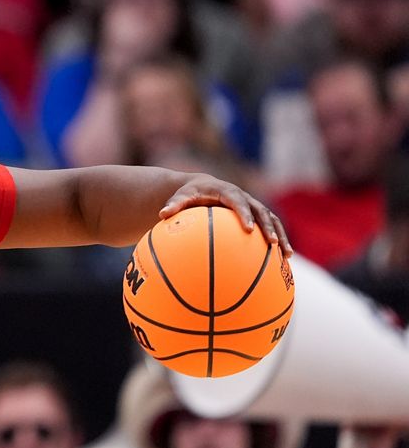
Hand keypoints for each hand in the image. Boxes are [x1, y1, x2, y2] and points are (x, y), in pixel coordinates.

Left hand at [159, 175, 292, 255]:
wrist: (203, 187)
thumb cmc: (189, 195)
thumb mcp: (180, 198)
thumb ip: (173, 205)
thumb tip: (161, 214)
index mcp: (227, 191)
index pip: (238, 202)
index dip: (245, 214)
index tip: (249, 229)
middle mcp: (244, 197)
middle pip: (261, 210)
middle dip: (268, 226)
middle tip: (273, 243)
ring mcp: (252, 205)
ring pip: (271, 219)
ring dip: (280, 235)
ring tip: (286, 254)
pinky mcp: (256, 214)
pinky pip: (271, 227)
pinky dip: (278, 240)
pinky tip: (283, 260)